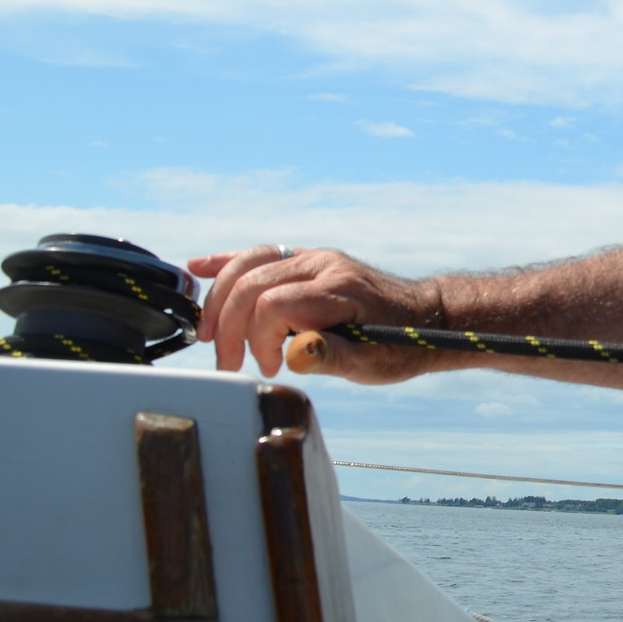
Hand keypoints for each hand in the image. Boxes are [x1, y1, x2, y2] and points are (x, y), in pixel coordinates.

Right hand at [190, 245, 445, 383]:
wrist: (423, 317)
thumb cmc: (398, 346)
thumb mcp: (371, 363)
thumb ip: (331, 357)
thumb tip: (293, 355)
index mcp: (339, 290)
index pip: (273, 306)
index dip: (257, 340)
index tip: (269, 368)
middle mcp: (324, 265)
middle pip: (252, 283)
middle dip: (230, 327)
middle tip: (229, 363)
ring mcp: (314, 258)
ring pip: (250, 263)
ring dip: (221, 297)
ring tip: (209, 333)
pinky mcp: (307, 259)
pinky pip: (262, 253)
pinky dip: (228, 261)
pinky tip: (199, 268)